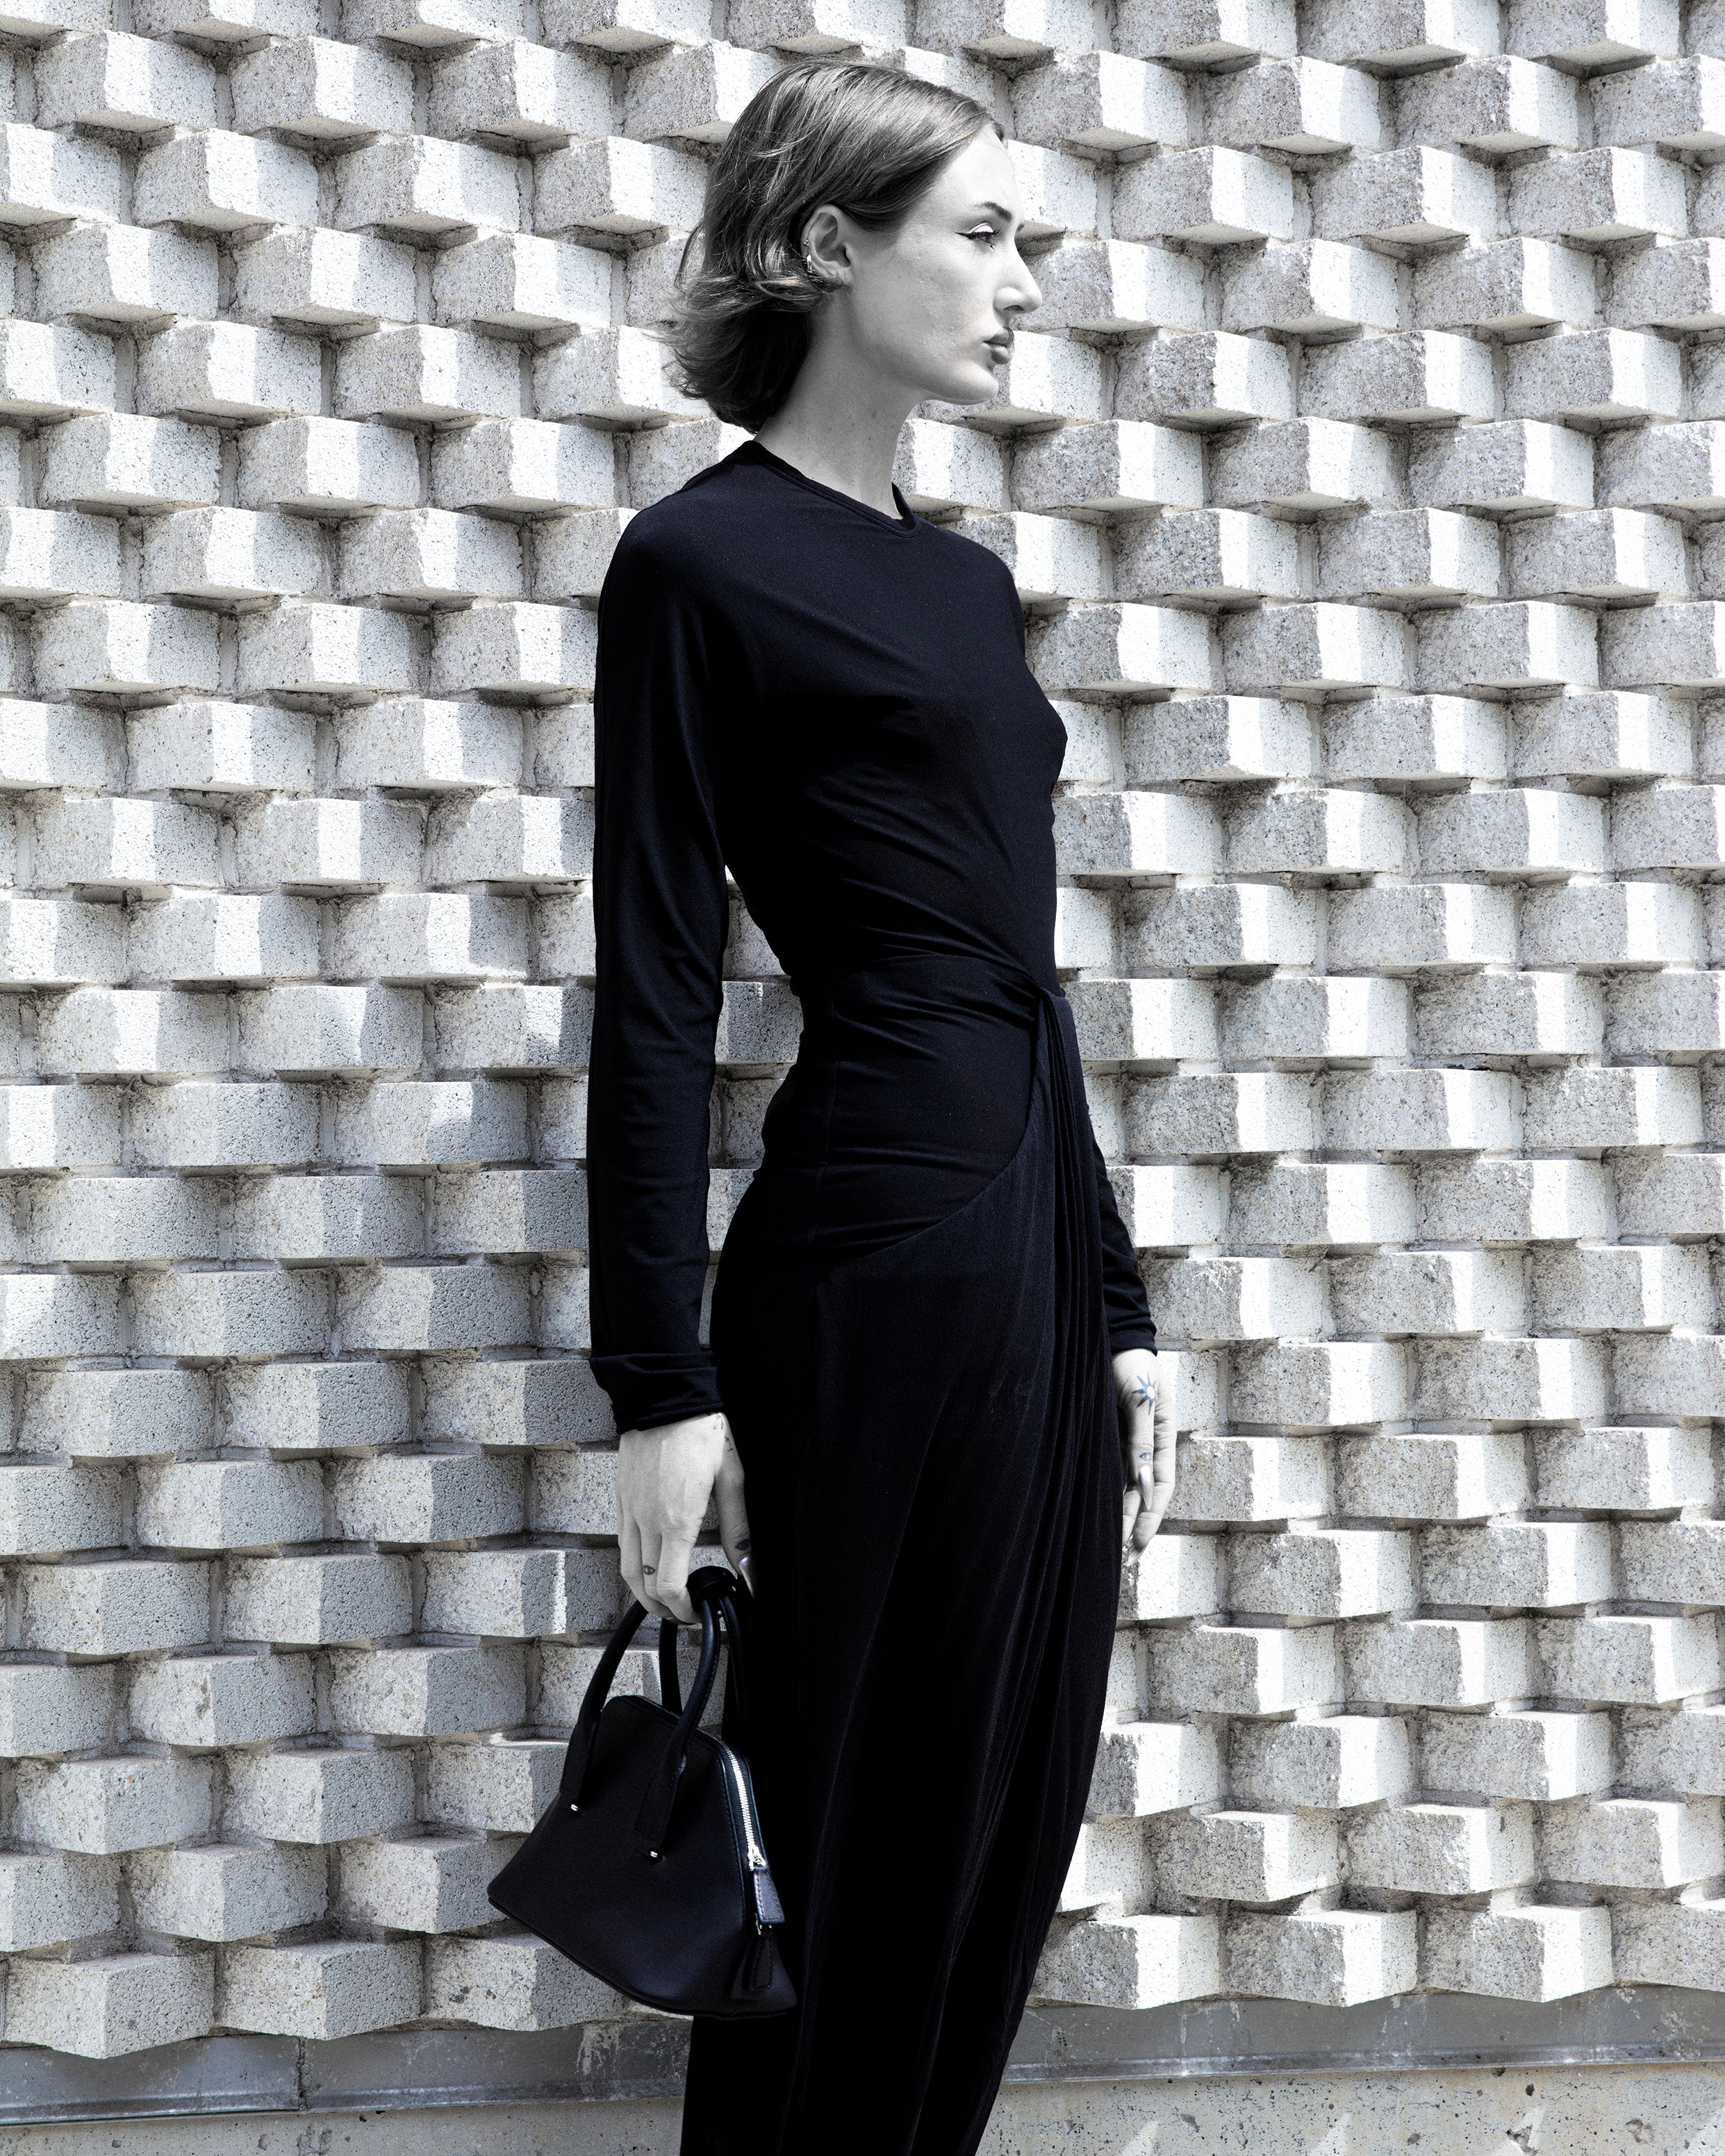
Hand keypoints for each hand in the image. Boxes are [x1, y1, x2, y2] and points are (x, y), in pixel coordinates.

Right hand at [615, 1411, 754, 1623]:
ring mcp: (629, 1510)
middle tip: (686, 1612)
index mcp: (677, 1521)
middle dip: (664, 1609)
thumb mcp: (732, 1479)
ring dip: (644, 1593)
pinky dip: (634, 1565)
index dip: (683, 1610)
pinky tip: (653, 1563)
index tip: (699, 1613)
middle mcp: (647, 1521)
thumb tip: (751, 1574)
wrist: (665, 1394)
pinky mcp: (620, 1498)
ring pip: (627, 1569)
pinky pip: (622, 1543)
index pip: (669, 1587)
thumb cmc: (703, 1433)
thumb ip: (739, 1531)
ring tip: (667, 1598)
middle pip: (645, 1586)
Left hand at [1115, 1348, 1176, 1552]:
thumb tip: (1143, 1487)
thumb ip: (1141, 1442)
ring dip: (1114, 1511)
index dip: (1151, 1516)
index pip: (1161, 1485)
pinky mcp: (1105, 1432)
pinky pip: (1104, 1467)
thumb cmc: (1130, 1362)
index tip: (1138, 1543)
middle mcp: (1146, 1441)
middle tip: (1117, 1557)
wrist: (1112, 1333)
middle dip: (1130, 1523)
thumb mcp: (1140, 1400)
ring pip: (1121, 1484)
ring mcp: (1125, 1438)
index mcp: (1164, 1434)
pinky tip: (1090, 1509)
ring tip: (1103, 1543)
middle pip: (1140, 1491)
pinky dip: (1100, 1490)